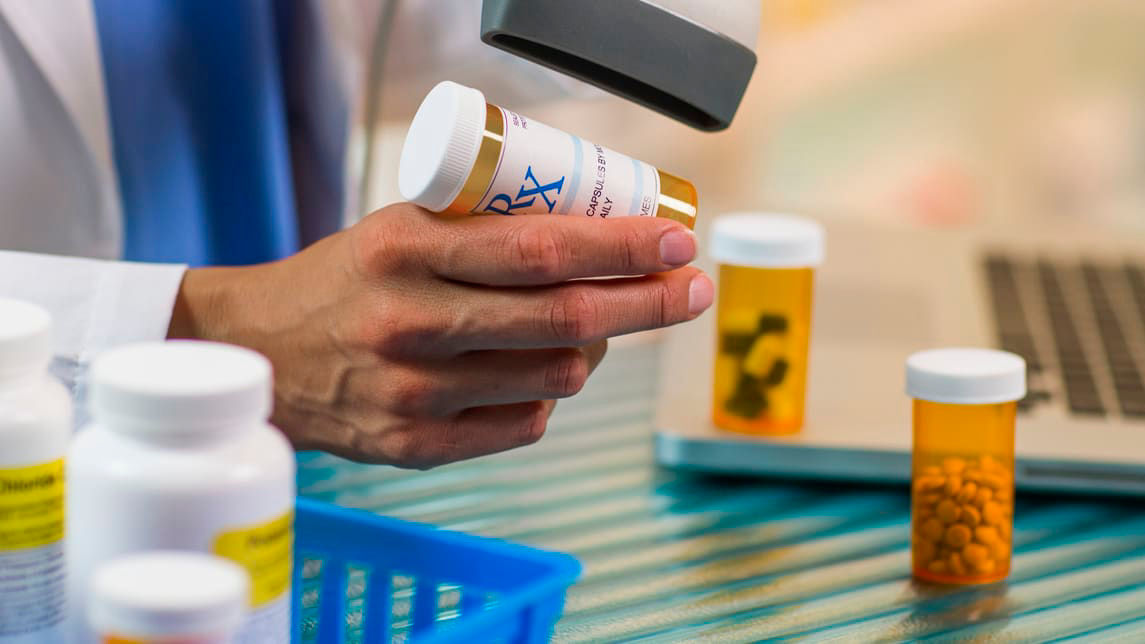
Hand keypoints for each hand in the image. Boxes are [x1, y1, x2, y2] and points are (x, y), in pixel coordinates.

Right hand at [168, 204, 711, 467]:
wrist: (259, 352)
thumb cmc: (347, 278)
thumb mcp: (401, 228)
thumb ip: (485, 232)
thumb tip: (600, 239)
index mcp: (406, 252)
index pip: (542, 249)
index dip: (625, 247)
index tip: (678, 239)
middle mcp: (411, 325)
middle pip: (566, 319)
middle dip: (649, 302)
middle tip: (691, 287)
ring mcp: (415, 395)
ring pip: (556, 377)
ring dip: (597, 348)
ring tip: (597, 325)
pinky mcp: (416, 448)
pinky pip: (525, 425)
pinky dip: (549, 396)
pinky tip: (536, 371)